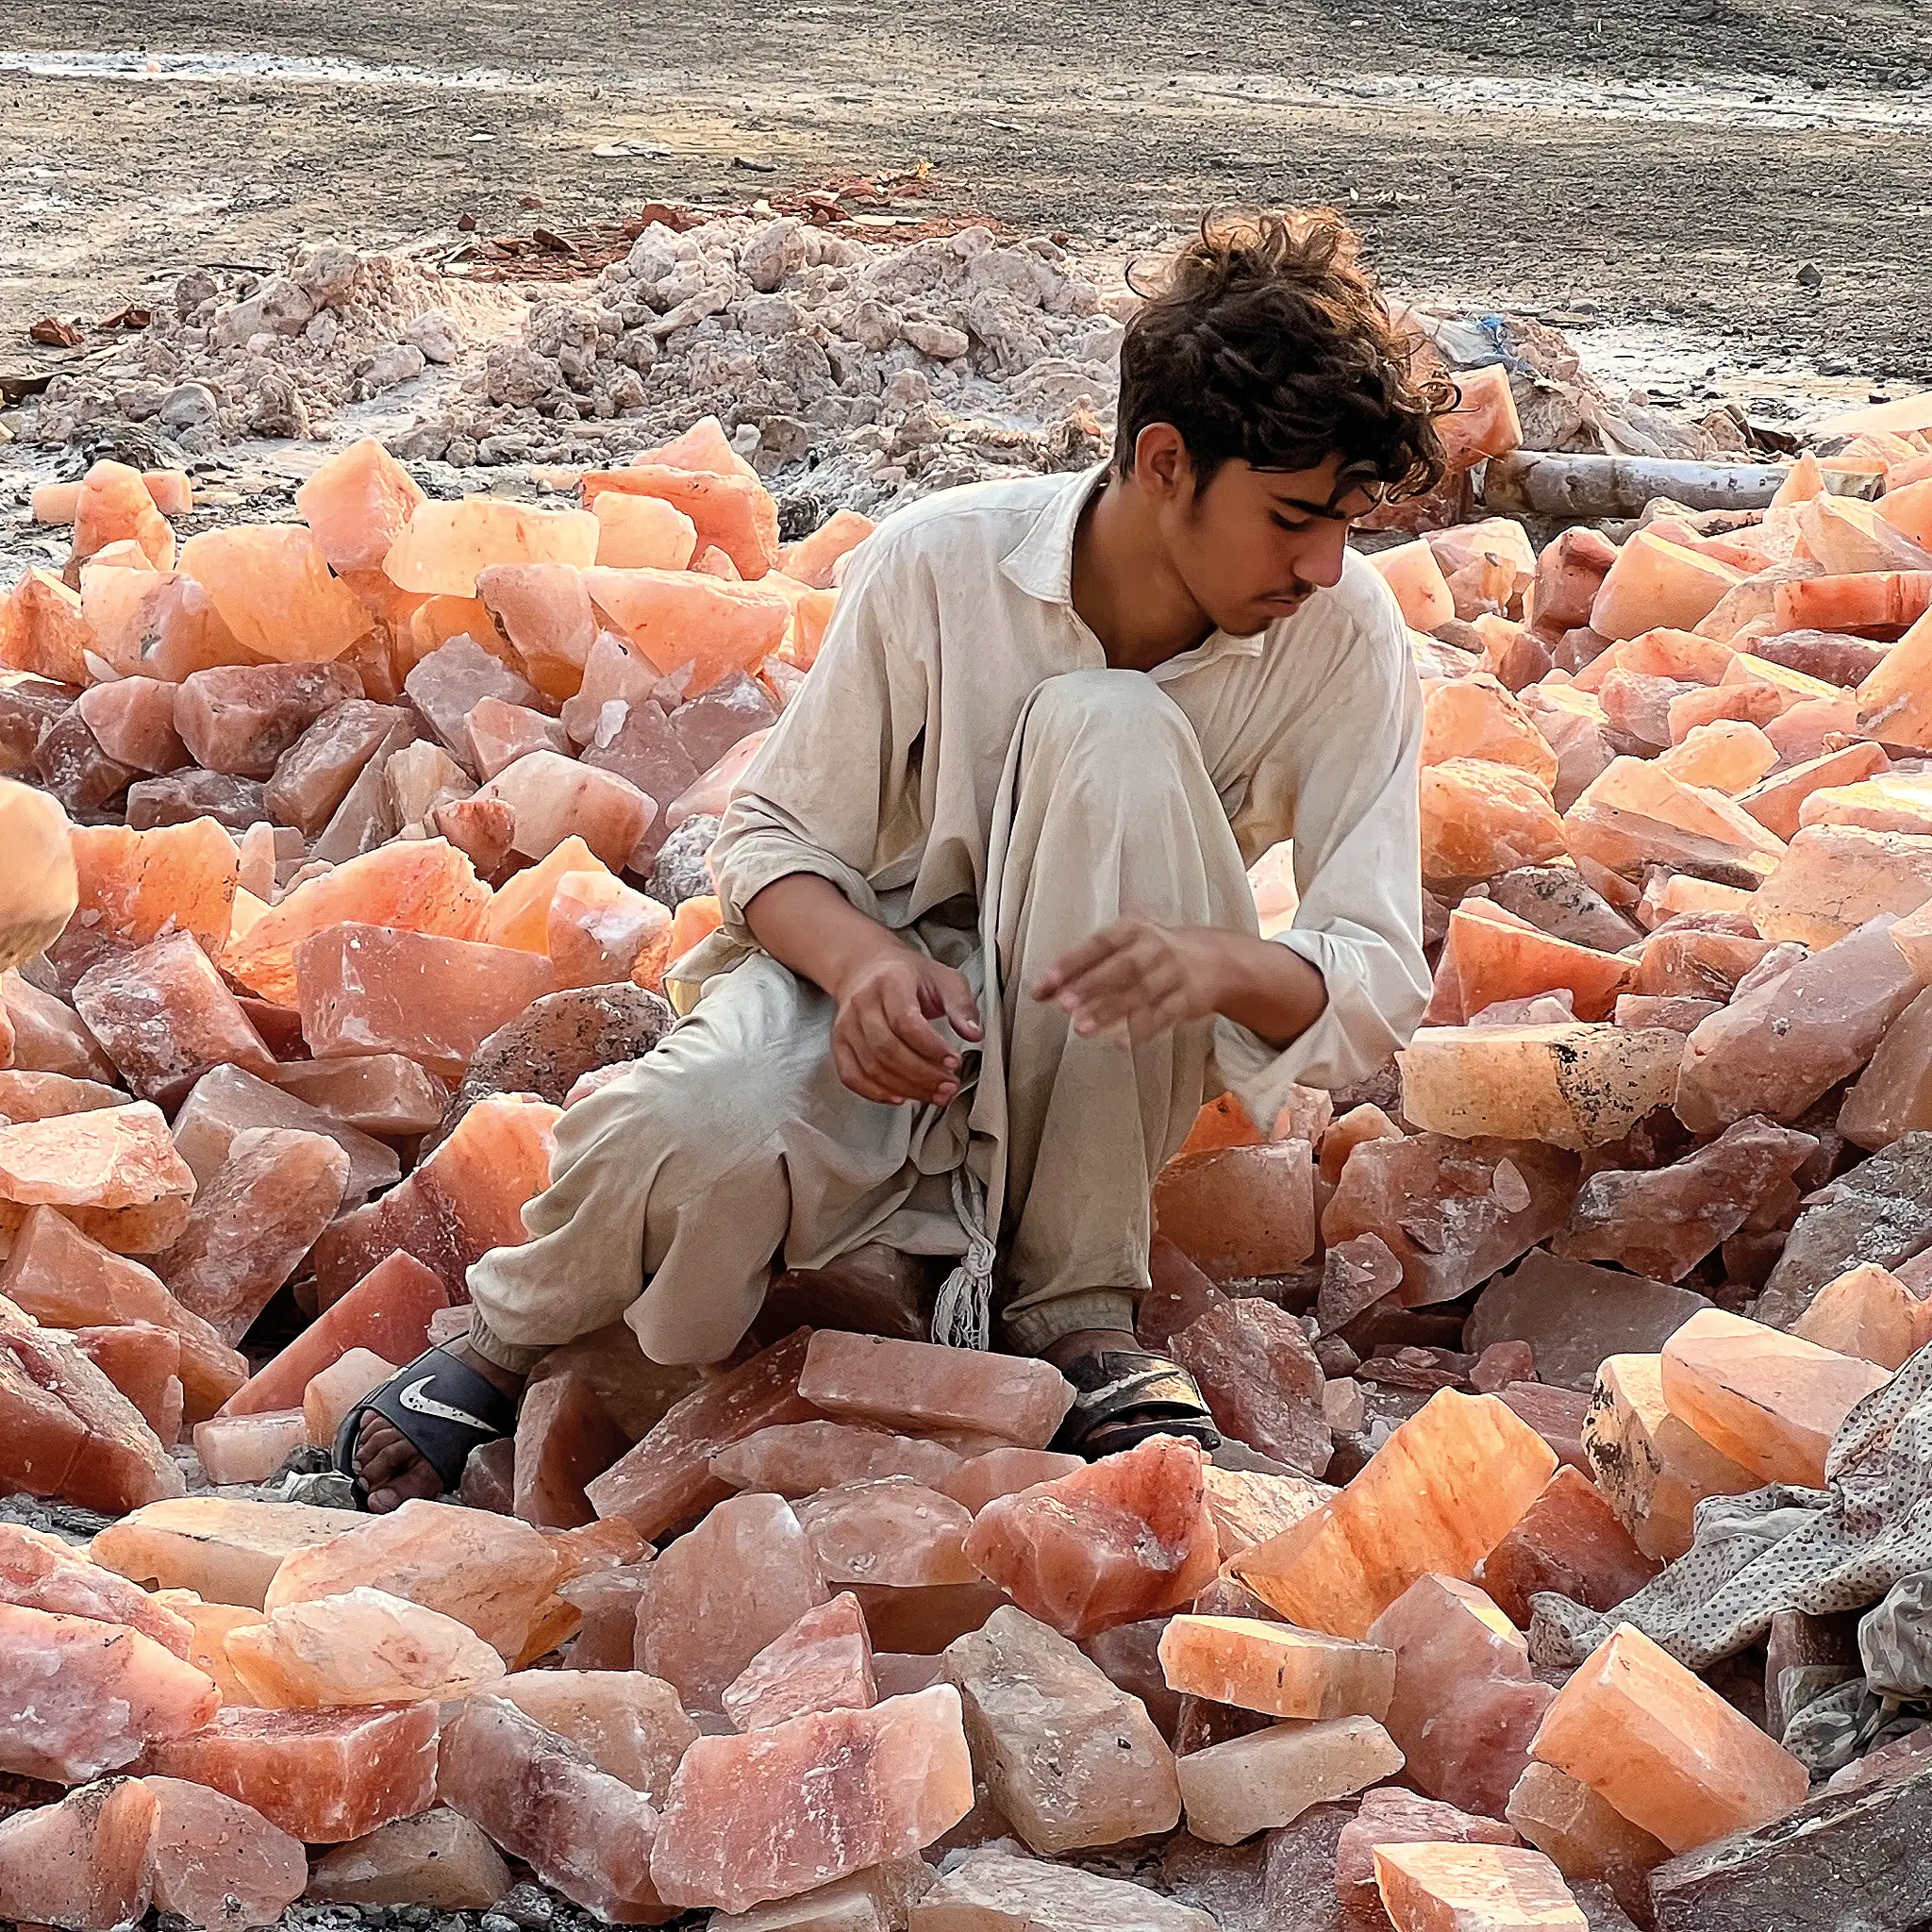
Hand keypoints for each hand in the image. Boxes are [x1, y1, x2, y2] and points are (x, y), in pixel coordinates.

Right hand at [831, 945, 982, 1105]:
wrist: (866, 968)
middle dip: (922, 1075)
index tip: (954, 1062)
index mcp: (890, 981)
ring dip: (906, 1088)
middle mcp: (863, 1003)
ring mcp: (847, 1025)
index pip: (905, 1021)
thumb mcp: (944, 978)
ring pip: (872, 1067)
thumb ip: (962, 1005)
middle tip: (949, 1085)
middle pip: (887, 1049)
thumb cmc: (907, 975)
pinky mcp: (839, 1043)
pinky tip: (900, 1097)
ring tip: (934, 1094)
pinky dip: (875, 1093)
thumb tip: (973, 1033)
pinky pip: (852, 1076)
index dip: (931, 1048)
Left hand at [1034, 920, 1231, 1042]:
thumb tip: (1042, 990)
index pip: (1099, 943)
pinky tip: (1121, 1041)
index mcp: (1134, 929)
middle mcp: (1155, 948)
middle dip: (1092, 986)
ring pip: (1141, 993)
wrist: (1216, 961)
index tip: (1047, 982)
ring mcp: (1174, 974)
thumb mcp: (1123, 947)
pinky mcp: (1187, 1000)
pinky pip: (1164, 1015)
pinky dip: (1142, 1029)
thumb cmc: (1154, 954)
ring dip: (1110, 1011)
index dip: (1071, 962)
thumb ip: (1084, 967)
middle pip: (1122, 967)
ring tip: (1081, 1028)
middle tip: (1064, 1005)